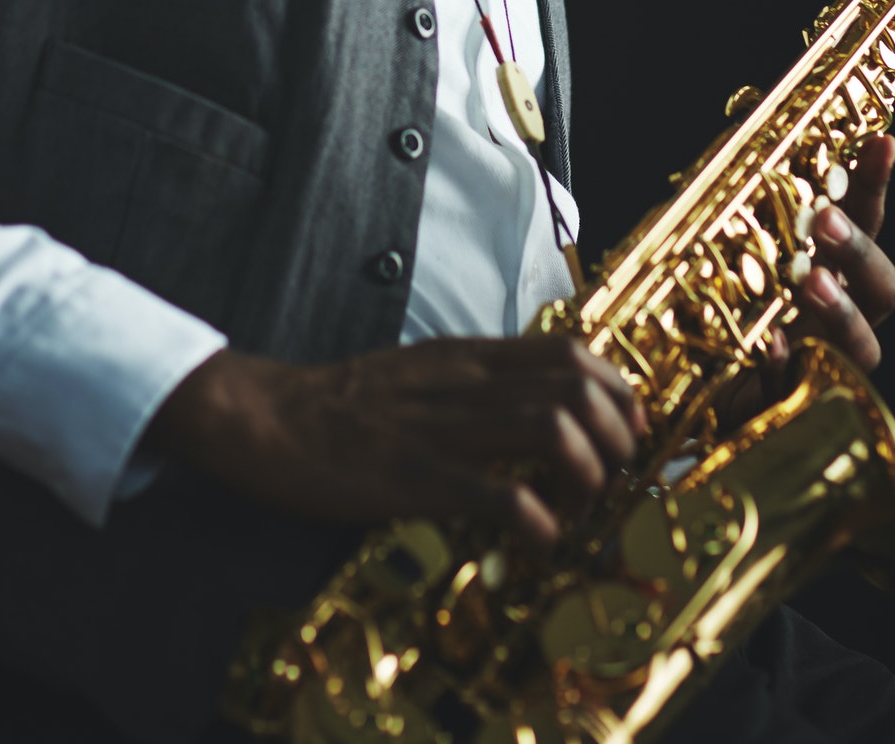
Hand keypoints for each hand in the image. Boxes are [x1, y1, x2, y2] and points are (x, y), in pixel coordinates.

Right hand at [146, 334, 647, 551]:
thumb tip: (527, 408)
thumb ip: (469, 383)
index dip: (617, 389)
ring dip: (587, 474)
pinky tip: (537, 545)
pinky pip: (500, 495)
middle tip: (612, 477)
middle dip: (616, 435)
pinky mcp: (417, 477)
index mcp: (465, 358)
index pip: (568, 351)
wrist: (267, 417)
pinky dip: (538, 524)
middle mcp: (465, 384)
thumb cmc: (339, 404)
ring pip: (551, 427)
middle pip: (575, 385)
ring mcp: (443, 429)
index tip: (627, 429)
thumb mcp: (417, 373)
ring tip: (578, 509)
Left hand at [723, 134, 894, 423]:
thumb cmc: (726, 304)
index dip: (877, 183)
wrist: (699, 385)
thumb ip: (747, 198)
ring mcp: (825, 361)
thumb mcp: (730, 240)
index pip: (867, 221)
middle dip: (860, 250)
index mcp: (833, 268)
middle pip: (882, 285)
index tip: (883, 141)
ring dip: (840, 310)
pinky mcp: (790, 398)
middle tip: (827, 221)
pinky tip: (772, 341)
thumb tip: (743, 124)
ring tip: (811, 281)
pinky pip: (797, 384)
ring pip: (861, 342)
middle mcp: (842, 314)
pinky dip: (786, 360)